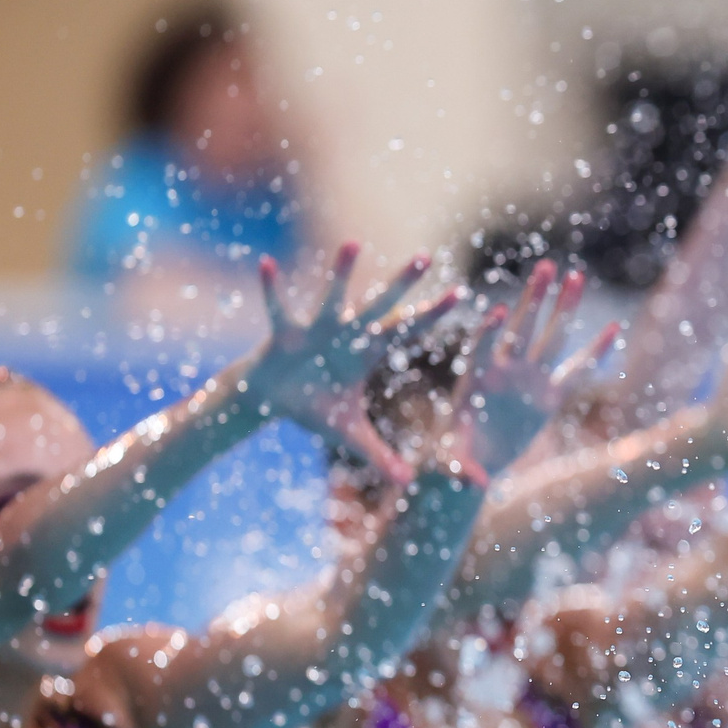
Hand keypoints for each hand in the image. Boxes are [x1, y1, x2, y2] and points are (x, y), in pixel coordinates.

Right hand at [243, 242, 459, 485]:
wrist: (269, 398)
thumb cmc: (313, 407)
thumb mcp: (349, 434)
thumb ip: (380, 456)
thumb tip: (409, 484)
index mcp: (368, 353)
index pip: (409, 332)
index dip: (434, 316)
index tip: (463, 294)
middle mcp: (349, 333)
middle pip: (382, 306)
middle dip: (403, 283)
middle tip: (427, 257)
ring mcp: (317, 329)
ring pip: (333, 297)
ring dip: (341, 273)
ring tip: (352, 244)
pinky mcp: (283, 333)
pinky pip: (277, 308)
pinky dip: (271, 289)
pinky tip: (265, 265)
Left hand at [430, 262, 621, 488]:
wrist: (473, 463)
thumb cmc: (456, 461)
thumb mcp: (456, 464)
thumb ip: (464, 469)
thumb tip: (474, 483)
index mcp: (478, 383)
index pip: (482, 350)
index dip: (488, 333)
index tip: (498, 313)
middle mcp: (507, 374)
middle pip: (524, 329)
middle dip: (536, 298)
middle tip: (547, 266)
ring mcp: (531, 380)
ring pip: (550, 337)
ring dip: (561, 307)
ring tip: (574, 275)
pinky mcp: (551, 396)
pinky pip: (577, 370)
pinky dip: (595, 352)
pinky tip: (614, 331)